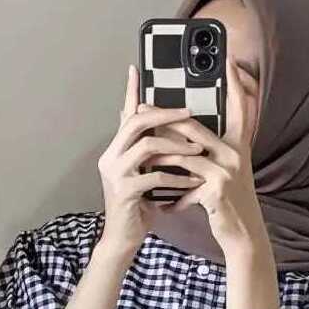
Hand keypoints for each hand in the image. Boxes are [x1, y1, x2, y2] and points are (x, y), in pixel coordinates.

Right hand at [96, 64, 206, 256]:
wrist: (123, 239)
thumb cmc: (137, 207)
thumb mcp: (142, 174)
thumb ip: (146, 152)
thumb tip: (157, 132)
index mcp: (115, 150)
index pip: (124, 114)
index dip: (131, 91)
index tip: (135, 68)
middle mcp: (110, 157)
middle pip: (136, 122)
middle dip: (165, 114)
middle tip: (189, 112)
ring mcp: (115, 174)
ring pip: (147, 145)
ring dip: (176, 145)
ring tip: (198, 149)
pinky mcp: (126, 192)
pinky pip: (155, 176)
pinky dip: (178, 176)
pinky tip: (194, 180)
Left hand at [146, 58, 268, 259]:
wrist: (245, 236)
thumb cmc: (230, 205)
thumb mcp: (225, 174)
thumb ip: (210, 154)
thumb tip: (186, 136)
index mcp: (238, 146)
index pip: (242, 108)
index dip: (238, 84)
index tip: (231, 61)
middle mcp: (235, 154)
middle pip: (193, 127)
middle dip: (164, 117)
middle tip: (142, 106)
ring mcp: (226, 172)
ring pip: (182, 155)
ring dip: (159, 156)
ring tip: (142, 155)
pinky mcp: (216, 191)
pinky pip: (184, 187)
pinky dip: (171, 197)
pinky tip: (163, 206)